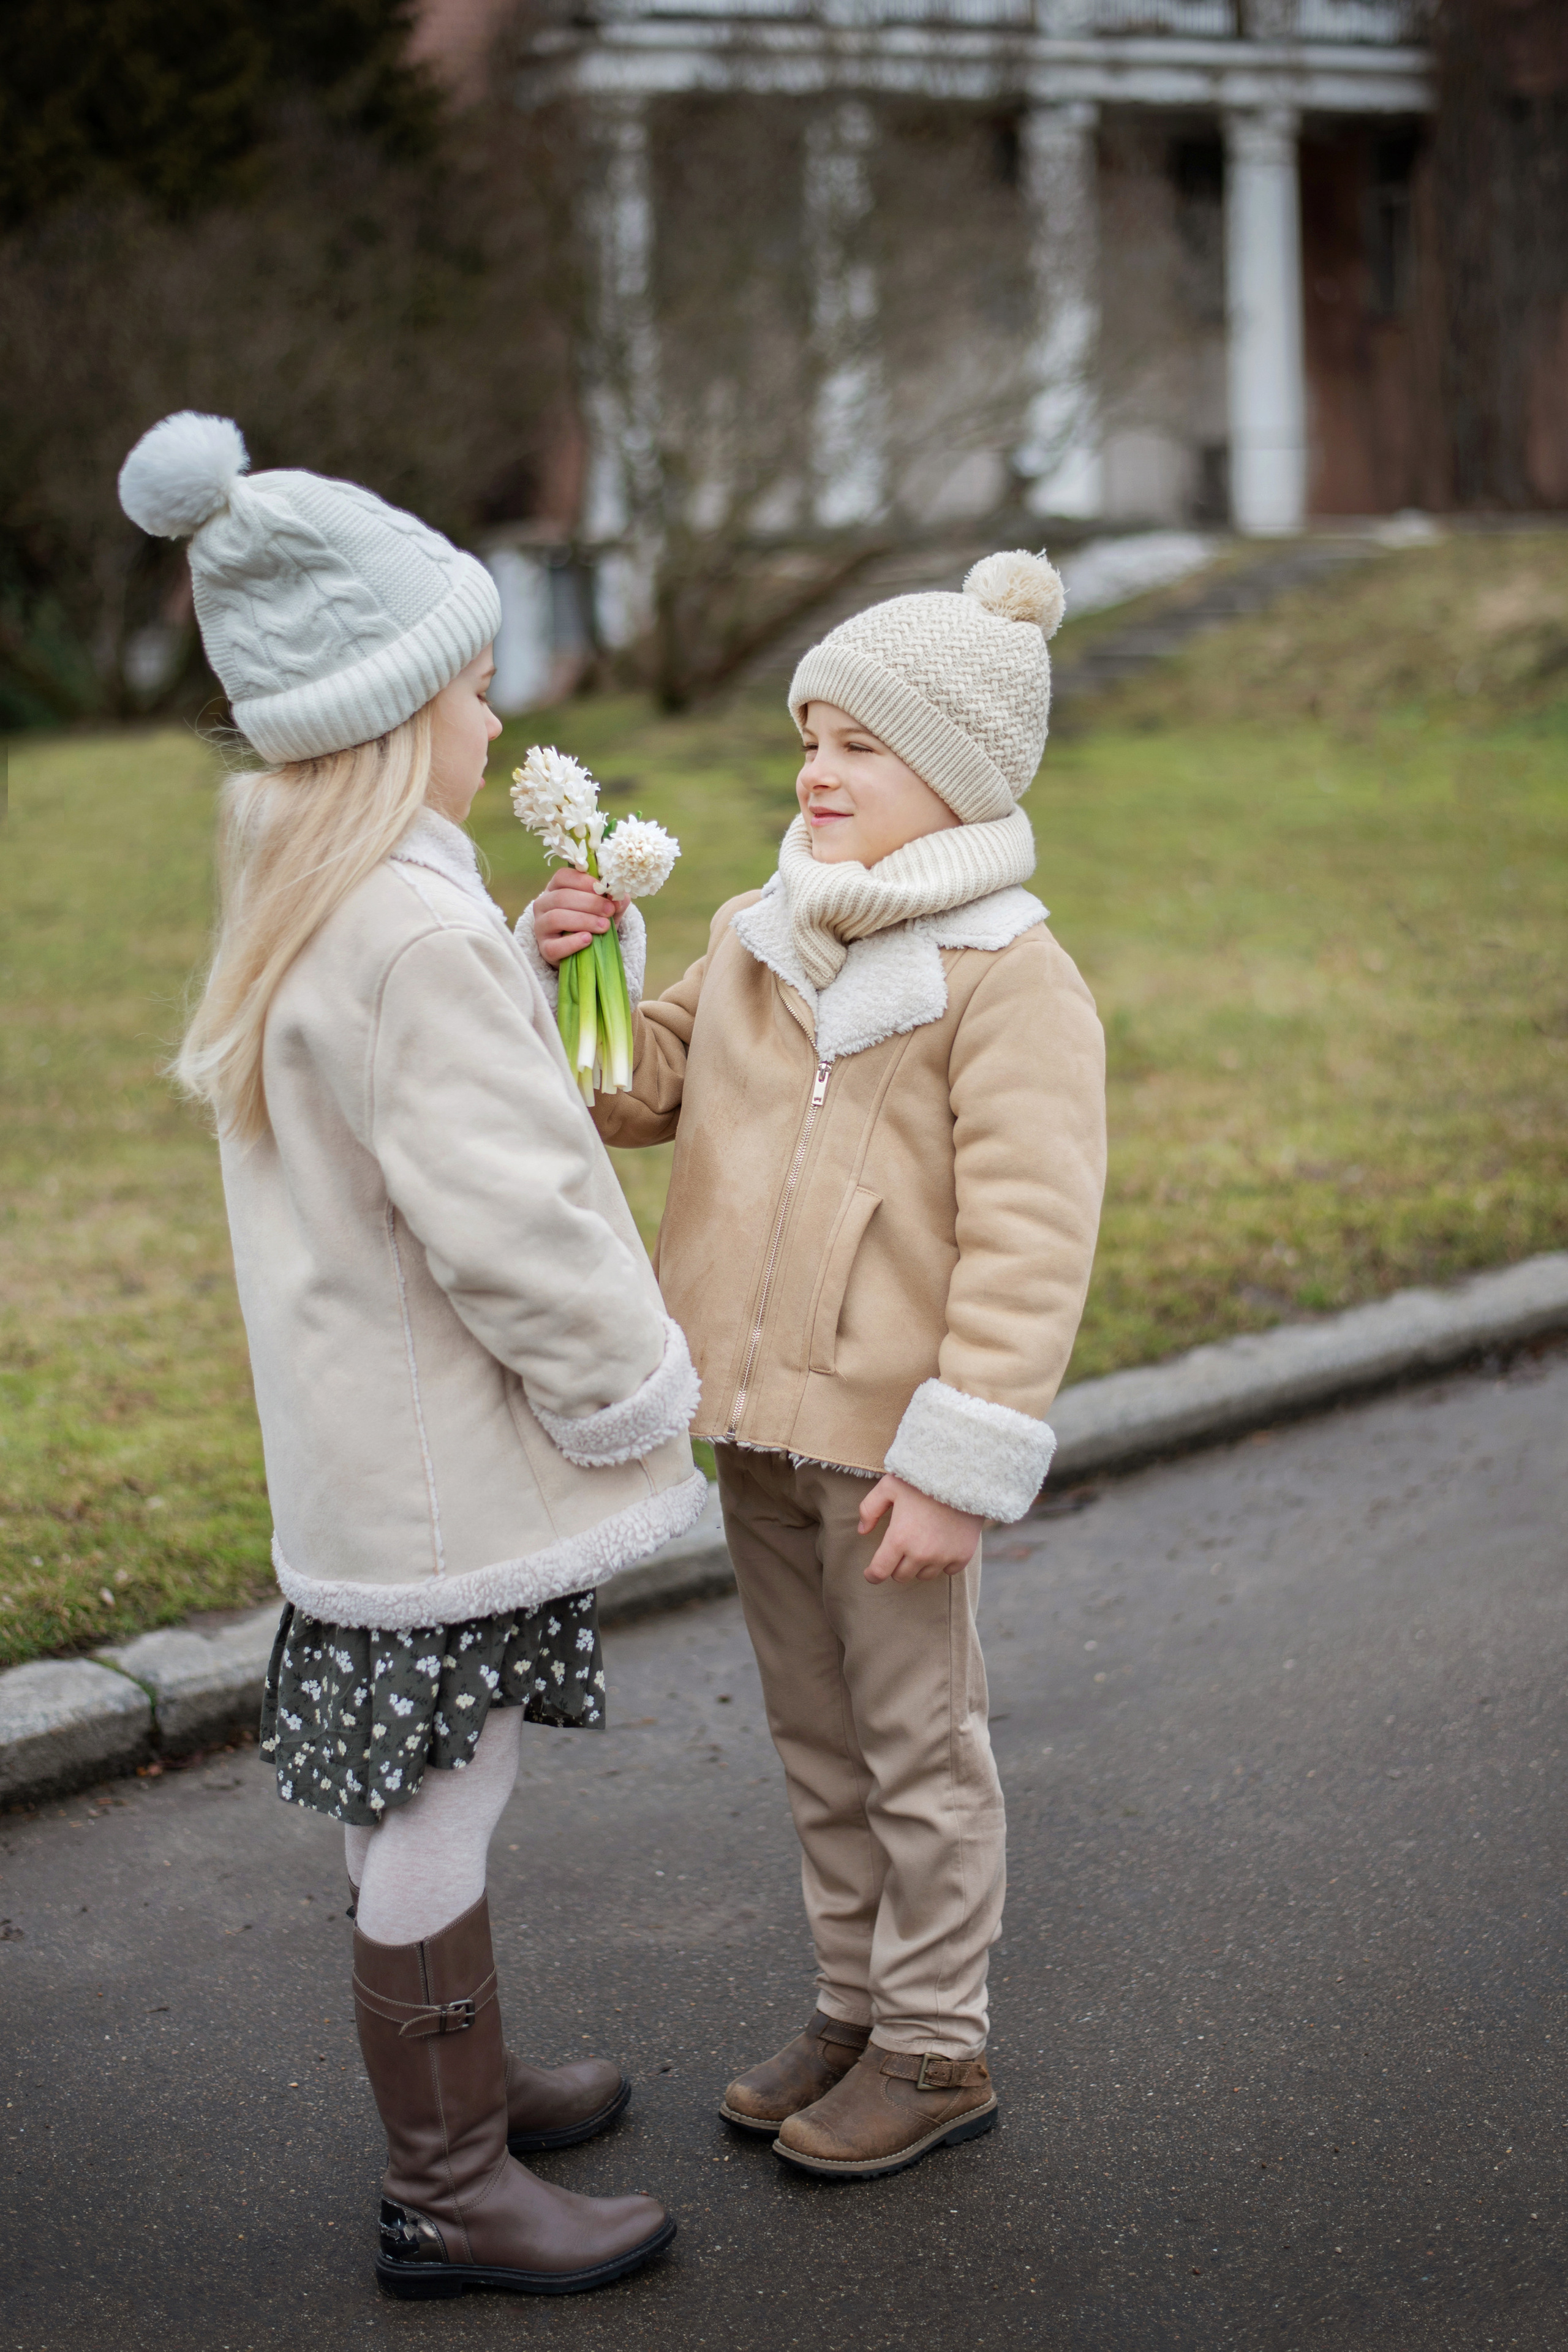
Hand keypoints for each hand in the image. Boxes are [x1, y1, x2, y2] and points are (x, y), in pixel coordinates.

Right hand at [532, 869, 628, 966]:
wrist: (584, 952)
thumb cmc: (592, 923)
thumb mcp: (603, 909)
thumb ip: (612, 900)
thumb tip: (619, 897)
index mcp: (555, 888)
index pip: (562, 876)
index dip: (583, 881)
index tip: (602, 888)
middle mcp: (543, 904)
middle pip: (562, 897)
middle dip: (590, 903)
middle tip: (609, 910)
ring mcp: (541, 926)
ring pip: (556, 918)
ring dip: (584, 920)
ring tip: (604, 926)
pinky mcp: (544, 948)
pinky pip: (554, 946)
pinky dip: (573, 943)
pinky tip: (588, 940)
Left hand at [859, 1475, 983, 1584]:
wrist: (963, 1476)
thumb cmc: (922, 1480)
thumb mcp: (889, 1486)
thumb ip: (869, 1508)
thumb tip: (862, 1530)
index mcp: (899, 1538)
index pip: (880, 1572)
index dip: (873, 1575)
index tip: (872, 1573)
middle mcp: (921, 1553)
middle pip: (901, 1576)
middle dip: (896, 1566)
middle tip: (899, 1549)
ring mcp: (943, 1557)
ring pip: (923, 1575)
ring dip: (918, 1565)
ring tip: (921, 1544)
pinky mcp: (963, 1556)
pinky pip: (947, 1571)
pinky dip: (942, 1563)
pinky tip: (941, 1545)